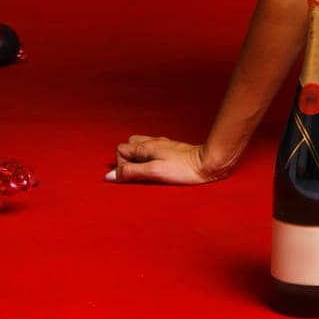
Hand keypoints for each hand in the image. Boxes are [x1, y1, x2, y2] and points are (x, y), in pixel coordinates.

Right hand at [106, 135, 225, 184]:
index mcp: (146, 147)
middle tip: (139, 172)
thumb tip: (110, 176)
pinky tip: (159, 166)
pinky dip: (150, 157)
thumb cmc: (183, 169)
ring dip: (138, 158)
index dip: (121, 163)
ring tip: (148, 170)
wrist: (208, 163)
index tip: (132, 174)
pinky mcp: (172, 149)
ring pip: (141, 146)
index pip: (121, 149)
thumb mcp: (154, 172)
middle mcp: (153, 142)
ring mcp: (163, 145)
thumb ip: (132, 172)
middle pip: (129, 145)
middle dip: (127, 159)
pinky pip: (154, 149)